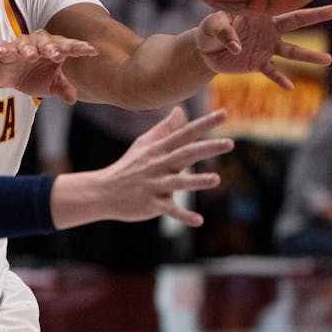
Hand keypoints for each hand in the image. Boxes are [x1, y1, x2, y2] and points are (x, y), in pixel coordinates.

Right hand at [0, 30, 97, 102]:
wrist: (7, 76)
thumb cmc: (33, 76)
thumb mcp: (50, 85)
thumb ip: (63, 88)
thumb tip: (73, 99)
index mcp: (54, 49)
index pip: (68, 47)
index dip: (79, 48)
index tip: (92, 51)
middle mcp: (39, 44)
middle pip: (48, 43)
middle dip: (53, 48)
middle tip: (58, 55)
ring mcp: (22, 46)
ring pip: (26, 45)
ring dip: (29, 50)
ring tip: (32, 56)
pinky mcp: (5, 51)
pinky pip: (5, 49)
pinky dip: (5, 50)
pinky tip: (3, 51)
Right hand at [59, 107, 232, 228]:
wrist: (102, 192)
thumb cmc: (128, 167)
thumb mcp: (143, 145)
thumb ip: (164, 129)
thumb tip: (180, 110)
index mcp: (158, 150)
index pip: (184, 134)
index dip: (204, 124)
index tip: (224, 113)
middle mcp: (157, 165)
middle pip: (185, 154)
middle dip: (206, 148)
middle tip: (229, 143)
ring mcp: (154, 185)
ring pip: (178, 182)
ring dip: (196, 181)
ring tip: (216, 180)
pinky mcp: (151, 204)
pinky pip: (170, 210)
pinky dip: (183, 216)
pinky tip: (198, 221)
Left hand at [194, 4, 331, 90]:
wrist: (204, 49)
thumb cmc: (209, 30)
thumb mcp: (211, 25)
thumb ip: (223, 31)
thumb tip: (236, 46)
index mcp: (260, 15)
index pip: (282, 6)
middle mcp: (268, 31)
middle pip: (297, 22)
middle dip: (318, 16)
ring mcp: (266, 48)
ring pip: (292, 51)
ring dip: (309, 56)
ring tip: (328, 60)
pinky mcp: (258, 64)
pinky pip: (272, 73)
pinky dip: (280, 80)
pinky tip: (290, 87)